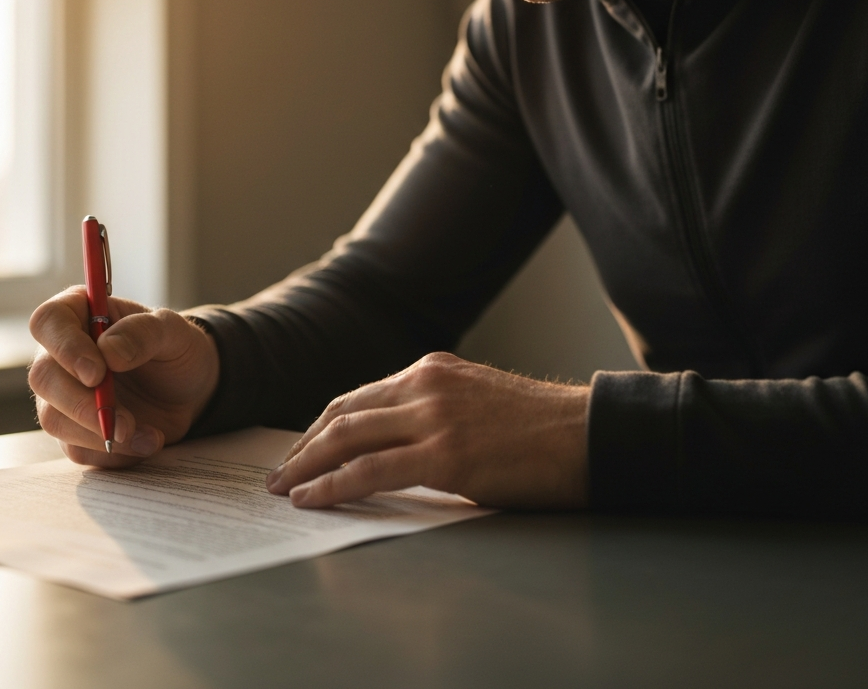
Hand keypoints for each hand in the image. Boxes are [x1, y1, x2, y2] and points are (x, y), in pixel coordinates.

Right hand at [28, 288, 218, 467]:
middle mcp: (61, 354)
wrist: (190, 389)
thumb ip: (143, 333)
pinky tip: (148, 441)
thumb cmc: (175, 348)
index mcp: (80, 314)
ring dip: (99, 433)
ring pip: (54, 419)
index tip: (97, 373)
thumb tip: (108, 351)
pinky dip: (114, 453)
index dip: (65, 348)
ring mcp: (63, 395)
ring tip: (148, 434)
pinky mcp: (75, 430)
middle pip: (44, 377)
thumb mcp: (172, 330)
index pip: (49, 322)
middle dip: (83, 405)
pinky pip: (78, 449)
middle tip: (125, 421)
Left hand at [265, 352, 588, 508]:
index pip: (359, 397)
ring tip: (284, 487)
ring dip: (307, 465)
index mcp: (431, 370)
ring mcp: (434, 416)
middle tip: (280, 471)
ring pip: (348, 438)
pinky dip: (333, 486)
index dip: (323, 426)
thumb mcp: (475, 401)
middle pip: (343, 414)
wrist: (587, 434)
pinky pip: (370, 471)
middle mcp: (425, 384)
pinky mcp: (445, 453)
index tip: (303, 448)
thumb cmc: (538, 428)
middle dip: (304, 446)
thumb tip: (394, 442)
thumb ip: (433, 410)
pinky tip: (313, 498)